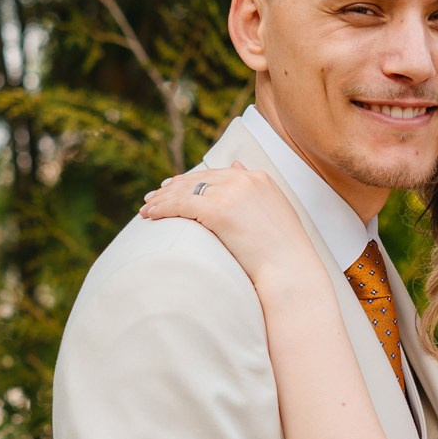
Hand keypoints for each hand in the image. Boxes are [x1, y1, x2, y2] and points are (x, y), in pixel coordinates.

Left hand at [140, 163, 309, 292]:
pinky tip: (151, 216)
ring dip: (162, 199)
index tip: (173, 188)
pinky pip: (181, 204)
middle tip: (152, 198)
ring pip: (186, 189)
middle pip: (198, 178)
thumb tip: (235, 166)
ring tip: (146, 210)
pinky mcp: (219, 209)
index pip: (216, 174)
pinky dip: (162, 209)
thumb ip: (255, 192)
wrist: (291, 272)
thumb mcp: (274, 215)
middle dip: (172, 188)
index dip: (192, 181)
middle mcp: (245, 179)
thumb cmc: (285, 255)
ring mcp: (232, 192)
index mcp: (259, 179)